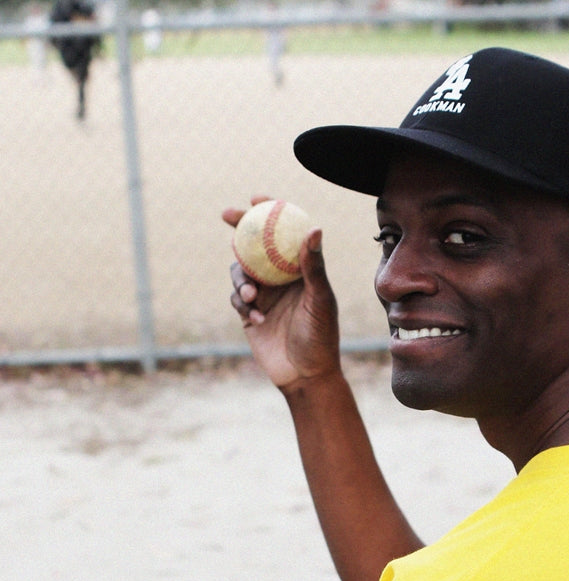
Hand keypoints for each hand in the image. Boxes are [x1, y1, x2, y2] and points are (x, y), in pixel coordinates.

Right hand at [226, 196, 340, 389]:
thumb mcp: (320, 300)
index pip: (285, 235)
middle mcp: (282, 279)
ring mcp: (265, 295)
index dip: (270, 213)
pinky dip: (242, 304)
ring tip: (253, 296)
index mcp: (301, 271)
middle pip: (256, 246)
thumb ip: (313, 267)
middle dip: (240, 227)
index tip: (258, 197)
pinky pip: (237, 299)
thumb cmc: (321, 337)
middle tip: (228, 214)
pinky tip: (256, 319)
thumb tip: (314, 229)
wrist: (306, 375)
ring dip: (241, 278)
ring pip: (241, 271)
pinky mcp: (250, 314)